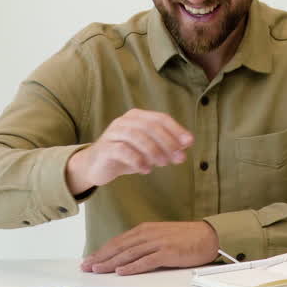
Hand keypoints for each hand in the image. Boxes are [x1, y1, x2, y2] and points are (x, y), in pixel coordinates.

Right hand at [65, 109, 192, 194]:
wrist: (97, 165)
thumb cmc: (126, 154)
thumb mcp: (147, 149)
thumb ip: (165, 145)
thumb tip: (185, 145)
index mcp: (137, 116)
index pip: (160, 118)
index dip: (176, 130)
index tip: (189, 143)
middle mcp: (124, 121)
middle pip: (150, 126)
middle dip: (167, 142)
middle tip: (178, 158)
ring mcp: (113, 133)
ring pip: (136, 136)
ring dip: (153, 150)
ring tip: (163, 164)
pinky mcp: (105, 148)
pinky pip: (123, 150)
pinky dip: (137, 160)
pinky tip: (146, 169)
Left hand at [80, 221, 218, 274]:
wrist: (208, 236)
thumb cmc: (184, 238)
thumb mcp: (159, 236)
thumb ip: (143, 244)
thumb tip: (126, 256)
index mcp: (145, 229)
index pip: (118, 241)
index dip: (102, 251)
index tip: (90, 259)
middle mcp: (148, 234)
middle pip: (119, 247)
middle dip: (101, 257)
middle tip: (86, 266)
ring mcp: (157, 243)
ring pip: (128, 254)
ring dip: (111, 263)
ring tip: (97, 269)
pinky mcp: (167, 252)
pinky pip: (146, 261)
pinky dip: (132, 267)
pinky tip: (121, 272)